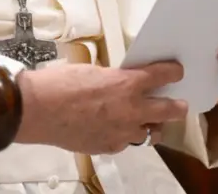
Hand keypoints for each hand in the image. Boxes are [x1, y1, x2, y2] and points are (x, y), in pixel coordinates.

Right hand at [14, 61, 189, 154]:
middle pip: (169, 110)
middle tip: (179, 105)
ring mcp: (122, 132)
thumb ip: (112, 79)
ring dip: (149, 125)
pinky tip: (113, 129)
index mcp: (127, 84)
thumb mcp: (91, 71)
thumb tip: (119, 83)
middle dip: (177, 107)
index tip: (177, 72)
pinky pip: (125, 143)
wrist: (38, 110)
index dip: (173, 73)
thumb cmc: (59, 85)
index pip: (163, 76)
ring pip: (150, 133)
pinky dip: (124, 136)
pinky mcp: (110, 147)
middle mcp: (132, 110)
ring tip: (145, 121)